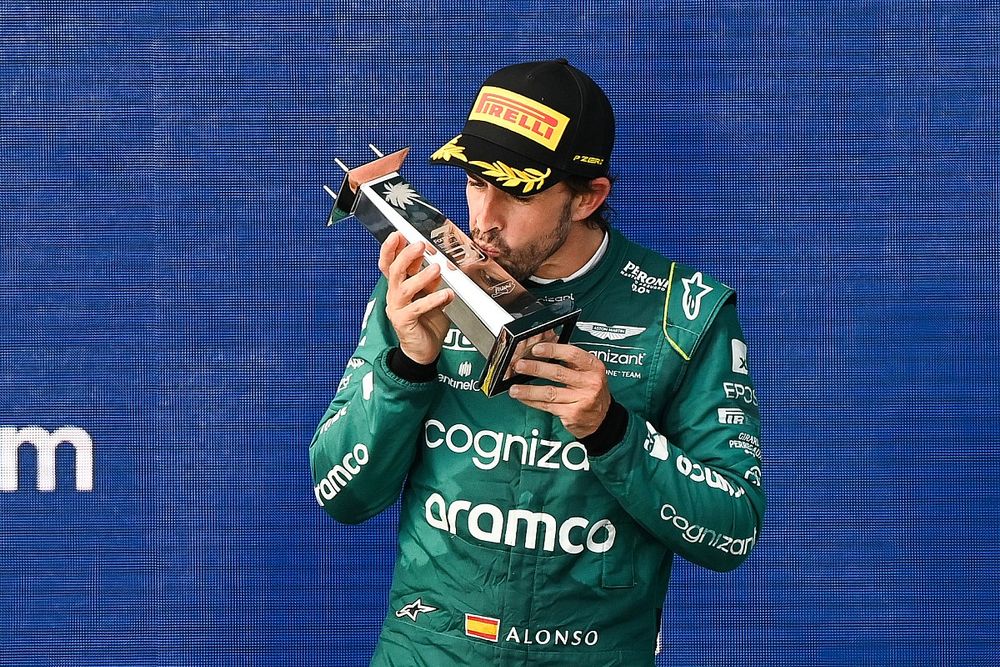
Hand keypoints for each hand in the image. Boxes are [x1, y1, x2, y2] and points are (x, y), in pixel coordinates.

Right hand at [378, 232, 454, 364]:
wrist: (424, 350)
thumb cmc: (428, 321)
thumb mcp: (432, 295)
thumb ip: (432, 281)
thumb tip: (439, 265)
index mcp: (399, 286)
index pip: (389, 263)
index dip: (391, 248)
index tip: (399, 234)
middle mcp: (394, 295)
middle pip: (394, 271)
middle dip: (406, 256)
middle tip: (420, 245)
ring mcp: (397, 309)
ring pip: (404, 288)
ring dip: (421, 276)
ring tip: (437, 268)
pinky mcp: (404, 322)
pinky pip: (417, 308)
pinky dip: (433, 299)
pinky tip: (447, 295)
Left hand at [508, 342, 610, 437]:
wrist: (602, 418)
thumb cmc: (591, 391)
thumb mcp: (589, 372)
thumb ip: (570, 361)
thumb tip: (544, 346)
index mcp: (594, 367)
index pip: (573, 354)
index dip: (553, 350)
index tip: (536, 348)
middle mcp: (590, 383)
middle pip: (558, 373)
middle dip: (535, 368)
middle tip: (520, 365)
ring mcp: (582, 400)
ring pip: (550, 393)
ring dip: (529, 390)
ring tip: (514, 388)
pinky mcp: (572, 414)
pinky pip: (547, 406)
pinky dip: (532, 401)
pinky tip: (523, 397)